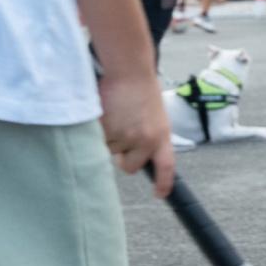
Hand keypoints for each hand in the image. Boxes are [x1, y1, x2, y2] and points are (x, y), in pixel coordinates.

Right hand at [98, 70, 173, 195]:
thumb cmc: (141, 90)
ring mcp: (127, 137)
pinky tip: (106, 113)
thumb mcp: (154, 116)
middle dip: (122, 156)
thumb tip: (138, 156)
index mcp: (162, 136)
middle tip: (122, 132)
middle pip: (128, 166)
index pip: (167, 167)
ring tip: (116, 114)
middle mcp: (147, 140)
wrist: (130, 70)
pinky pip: (97, 140)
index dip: (164, 184)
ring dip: (109, 138)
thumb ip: (149, 137)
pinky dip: (97, 130)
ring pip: (110, 151)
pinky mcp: (108, 131)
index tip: (159, 195)